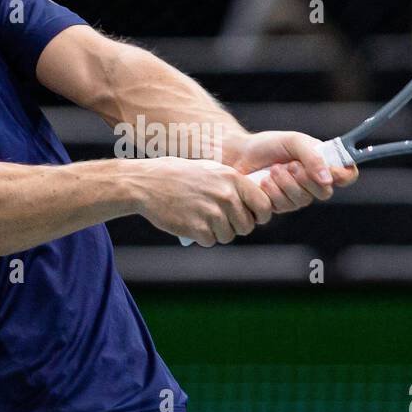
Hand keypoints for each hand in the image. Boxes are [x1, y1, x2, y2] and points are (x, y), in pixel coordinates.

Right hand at [130, 156, 272, 246]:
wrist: (146, 183)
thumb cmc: (179, 175)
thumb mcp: (211, 170)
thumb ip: (233, 185)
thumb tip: (254, 202)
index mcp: (233, 179)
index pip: (264, 206)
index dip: (260, 216)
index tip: (252, 217)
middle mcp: (226, 196)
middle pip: (247, 226)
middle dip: (235, 226)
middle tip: (220, 220)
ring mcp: (211, 213)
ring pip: (228, 236)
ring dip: (217, 232)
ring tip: (202, 219)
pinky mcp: (196, 228)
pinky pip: (210, 241)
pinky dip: (202, 237)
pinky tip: (191, 223)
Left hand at [226, 131, 358, 213]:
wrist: (238, 154)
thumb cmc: (268, 145)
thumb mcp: (293, 141)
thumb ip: (313, 156)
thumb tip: (328, 179)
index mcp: (322, 163)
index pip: (347, 174)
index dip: (344, 175)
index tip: (334, 172)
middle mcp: (313, 182)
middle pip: (325, 192)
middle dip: (305, 179)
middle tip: (290, 165)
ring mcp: (297, 197)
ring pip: (303, 200)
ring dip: (286, 184)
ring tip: (272, 170)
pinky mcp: (279, 206)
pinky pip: (285, 207)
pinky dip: (273, 193)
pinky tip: (263, 182)